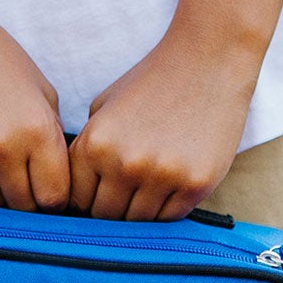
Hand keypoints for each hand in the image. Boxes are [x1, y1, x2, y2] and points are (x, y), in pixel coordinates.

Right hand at [0, 0, 68, 210]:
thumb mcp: (42, 92)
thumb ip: (53, 140)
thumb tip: (59, 185)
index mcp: (38, 130)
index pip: (55, 196)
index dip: (56, 200)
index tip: (52, 193)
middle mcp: (3, 146)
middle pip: (24, 206)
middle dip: (30, 202)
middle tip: (29, 190)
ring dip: (2, 197)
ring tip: (5, 178)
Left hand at [69, 0, 282, 220]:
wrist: (208, 59)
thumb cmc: (152, 83)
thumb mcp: (103, 108)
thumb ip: (86, 149)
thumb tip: (73, 196)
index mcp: (95, 144)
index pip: (76, 199)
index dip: (84, 201)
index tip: (96, 196)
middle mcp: (125, 163)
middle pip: (104, 217)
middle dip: (110, 209)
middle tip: (122, 198)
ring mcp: (162, 176)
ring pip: (137, 223)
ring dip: (138, 213)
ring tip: (145, 192)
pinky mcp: (195, 184)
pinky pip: (170, 218)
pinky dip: (166, 210)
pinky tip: (168, 188)